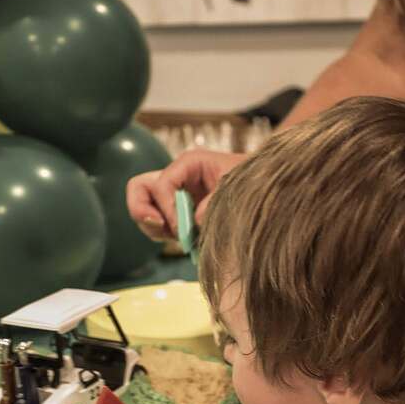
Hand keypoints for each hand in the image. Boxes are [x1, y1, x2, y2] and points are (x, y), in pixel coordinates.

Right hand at [126, 148, 245, 240]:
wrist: (266, 190)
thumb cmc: (253, 182)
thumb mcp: (238, 188)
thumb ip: (215, 202)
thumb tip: (195, 221)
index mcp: (189, 163)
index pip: (161, 184)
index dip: (168, 209)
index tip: (182, 229)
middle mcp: (177, 177)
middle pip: (138, 189)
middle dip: (143, 212)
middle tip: (164, 229)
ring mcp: (175, 195)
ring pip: (143, 209)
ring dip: (155, 228)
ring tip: (181, 237)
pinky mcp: (178, 212)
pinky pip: (156, 224)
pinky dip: (164, 235)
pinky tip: (187, 239)